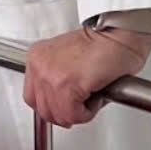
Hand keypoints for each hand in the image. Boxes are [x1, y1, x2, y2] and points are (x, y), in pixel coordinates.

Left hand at [24, 26, 150, 127]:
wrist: (118, 34)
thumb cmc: (103, 45)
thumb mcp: (66, 58)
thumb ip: (55, 76)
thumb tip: (56, 102)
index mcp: (37, 57)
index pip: (32, 97)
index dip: (53, 106)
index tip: (67, 104)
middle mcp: (39, 64)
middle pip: (43, 109)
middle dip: (66, 113)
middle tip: (82, 103)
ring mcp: (50, 74)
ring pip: (58, 115)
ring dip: (78, 113)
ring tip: (90, 97)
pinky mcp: (66, 83)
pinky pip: (72, 115)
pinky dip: (88, 113)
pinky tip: (96, 95)